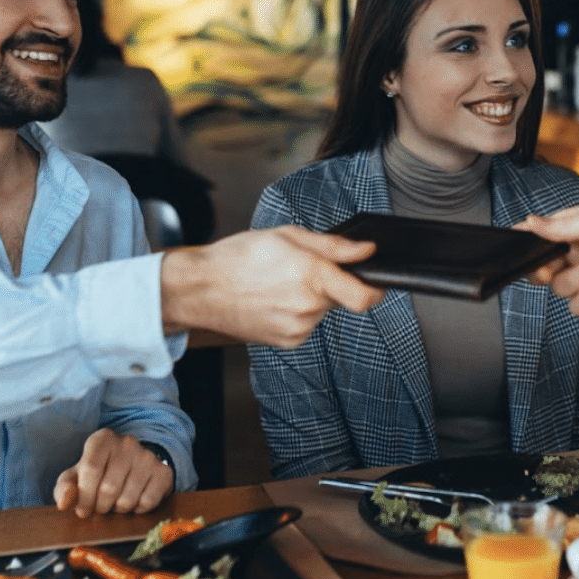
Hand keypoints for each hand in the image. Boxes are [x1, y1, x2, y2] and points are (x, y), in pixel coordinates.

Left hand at [53, 429, 172, 517]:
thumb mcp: (75, 477)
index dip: (85, 496)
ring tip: (116, 503)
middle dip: (101, 506)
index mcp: (102, 439)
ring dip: (118, 509)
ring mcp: (148, 456)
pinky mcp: (163, 472)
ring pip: (128, 499)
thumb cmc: (98, 474)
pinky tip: (133, 501)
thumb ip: (64, 489)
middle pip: (109, 488)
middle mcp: (127, 443)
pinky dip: (137, 510)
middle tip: (101, 507)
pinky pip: (147, 502)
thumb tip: (65, 503)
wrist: (132, 467)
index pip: (91, 469)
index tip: (83, 511)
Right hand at [161, 226, 383, 348]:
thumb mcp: (288, 236)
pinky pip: (306, 324)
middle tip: (300, 269)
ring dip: (311, 298)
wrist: (201, 289)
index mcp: (312, 276)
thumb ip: (334, 246)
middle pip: (340, 298)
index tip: (376, 281)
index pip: (365, 296)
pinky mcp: (288, 342)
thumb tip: (367, 251)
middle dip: (330, 284)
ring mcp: (298, 328)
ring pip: (322, 311)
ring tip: (279, 283)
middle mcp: (308, 307)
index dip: (377, 288)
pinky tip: (274, 300)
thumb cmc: (238, 257)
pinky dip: (297, 312)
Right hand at [518, 200, 578, 315]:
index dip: (526, 245)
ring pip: (561, 288)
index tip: (521, 249)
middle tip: (557, 265)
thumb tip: (529, 221)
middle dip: (544, 270)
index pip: (538, 238)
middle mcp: (576, 252)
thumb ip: (564, 225)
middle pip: (541, 269)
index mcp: (573, 228)